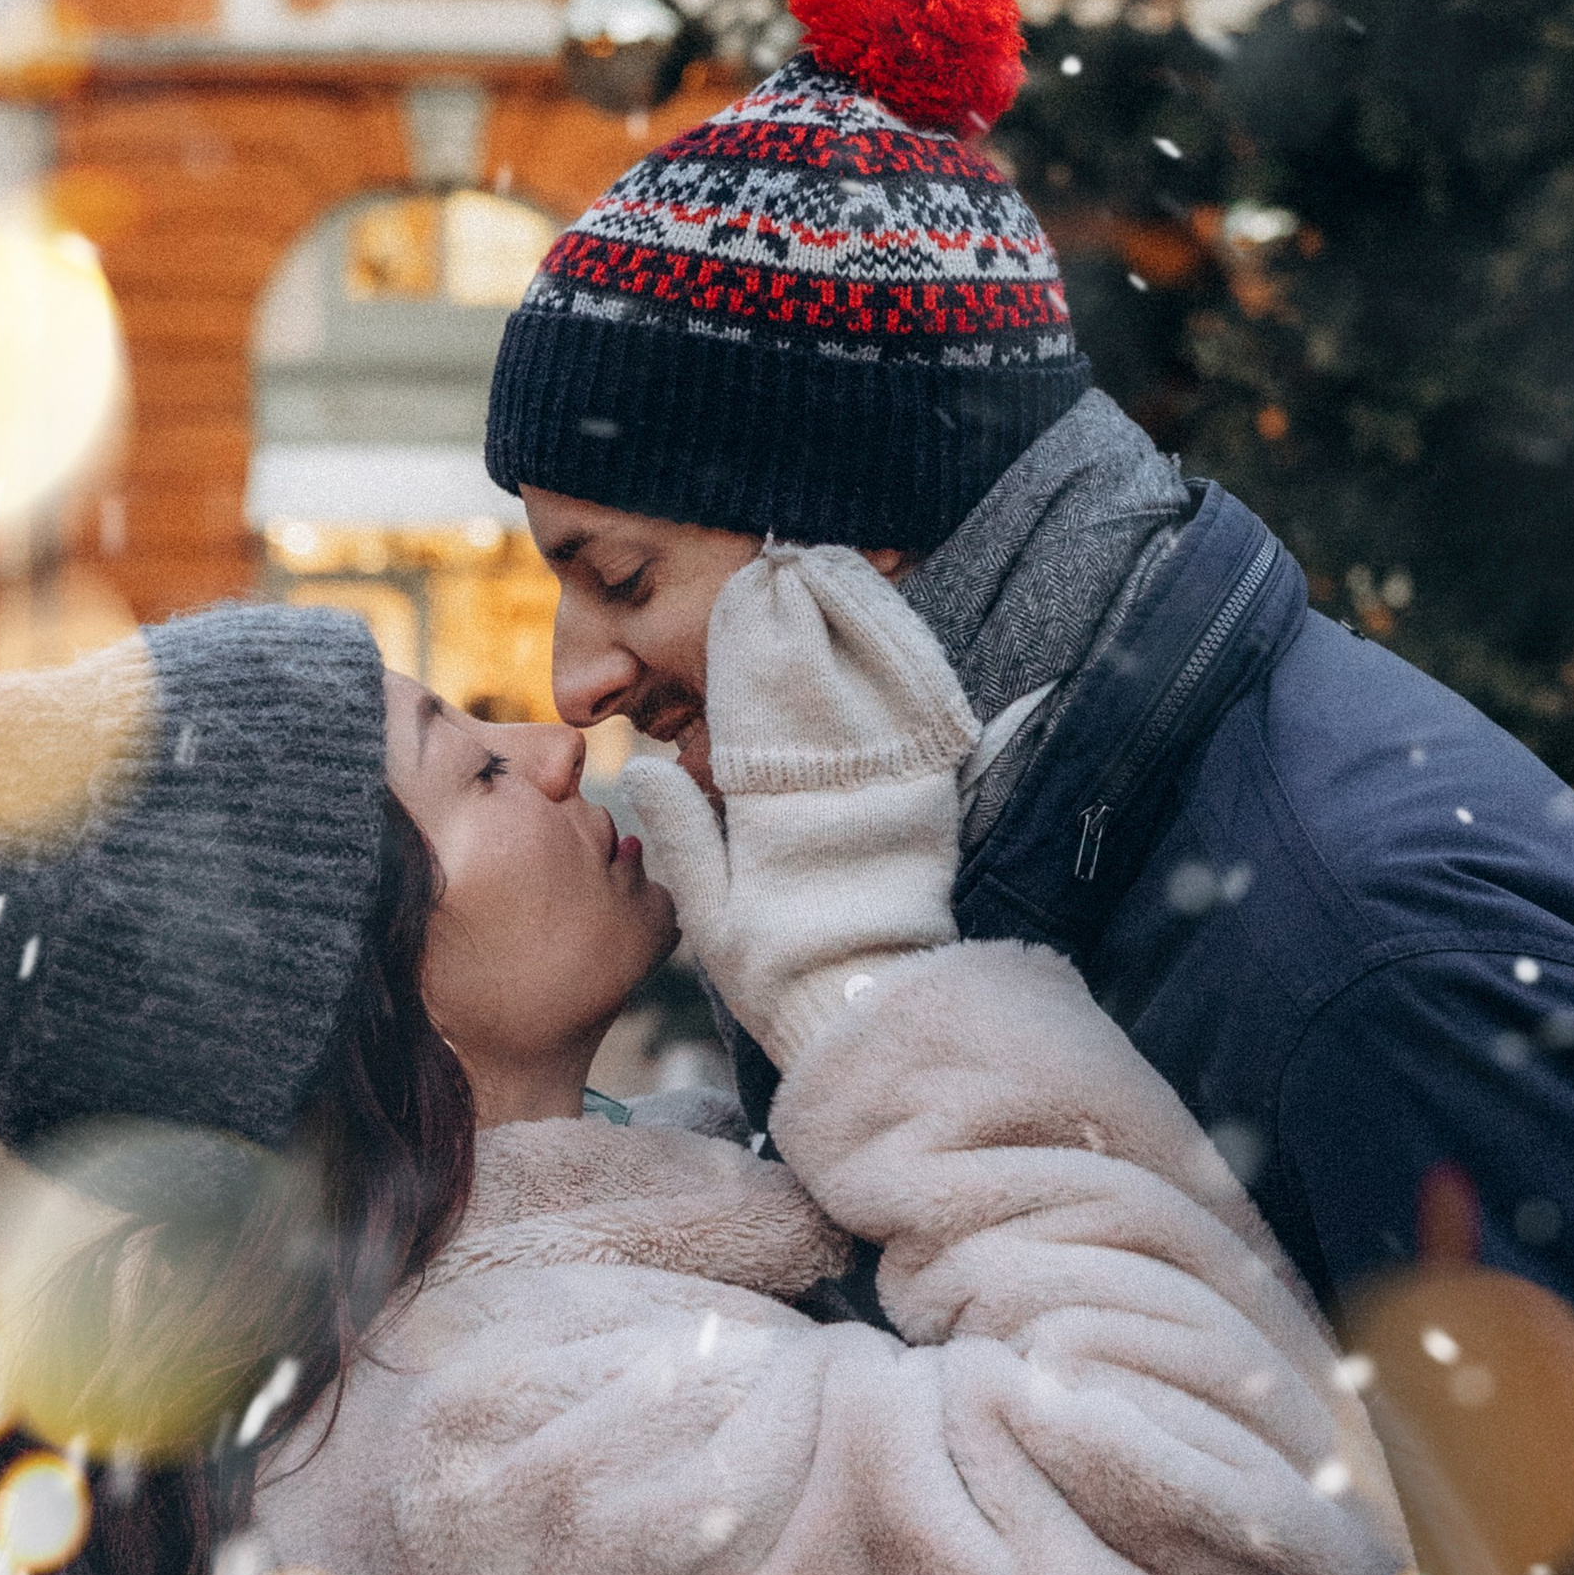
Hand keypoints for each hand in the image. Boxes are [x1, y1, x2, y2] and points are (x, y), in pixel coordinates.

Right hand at [623, 546, 976, 1068]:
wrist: (871, 1009)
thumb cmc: (779, 970)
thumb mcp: (707, 914)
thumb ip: (679, 835)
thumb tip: (644, 767)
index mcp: (770, 807)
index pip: (752, 704)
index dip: (747, 644)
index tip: (742, 592)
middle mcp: (832, 787)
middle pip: (814, 681)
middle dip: (803, 622)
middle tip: (791, 565)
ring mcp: (884, 792)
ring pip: (868, 692)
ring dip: (855, 636)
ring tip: (840, 580)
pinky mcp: (928, 807)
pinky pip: (916, 725)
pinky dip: (903, 680)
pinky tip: (892, 646)